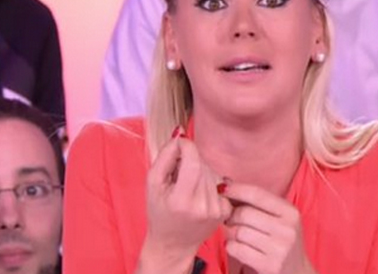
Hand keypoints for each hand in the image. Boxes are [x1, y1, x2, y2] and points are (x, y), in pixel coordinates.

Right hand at [141, 129, 231, 266]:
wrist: (173, 243)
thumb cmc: (159, 212)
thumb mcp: (152, 183)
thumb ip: (165, 156)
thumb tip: (180, 133)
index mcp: (181, 200)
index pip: (193, 161)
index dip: (186, 146)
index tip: (179, 144)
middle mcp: (201, 207)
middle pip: (202, 165)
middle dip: (190, 162)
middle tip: (177, 176)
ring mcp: (215, 210)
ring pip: (211, 173)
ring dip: (199, 173)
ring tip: (187, 188)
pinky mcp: (224, 211)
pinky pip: (219, 184)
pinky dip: (209, 184)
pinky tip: (198, 196)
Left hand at [223, 183, 316, 273]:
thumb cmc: (281, 243)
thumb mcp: (279, 220)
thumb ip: (257, 204)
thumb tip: (226, 183)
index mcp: (290, 213)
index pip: (257, 194)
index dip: (236, 189)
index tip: (221, 188)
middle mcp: (287, 229)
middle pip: (244, 213)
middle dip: (231, 216)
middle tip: (229, 220)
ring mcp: (280, 248)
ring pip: (238, 231)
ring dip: (230, 233)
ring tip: (235, 235)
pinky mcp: (270, 265)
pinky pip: (236, 249)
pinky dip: (231, 247)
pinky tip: (238, 248)